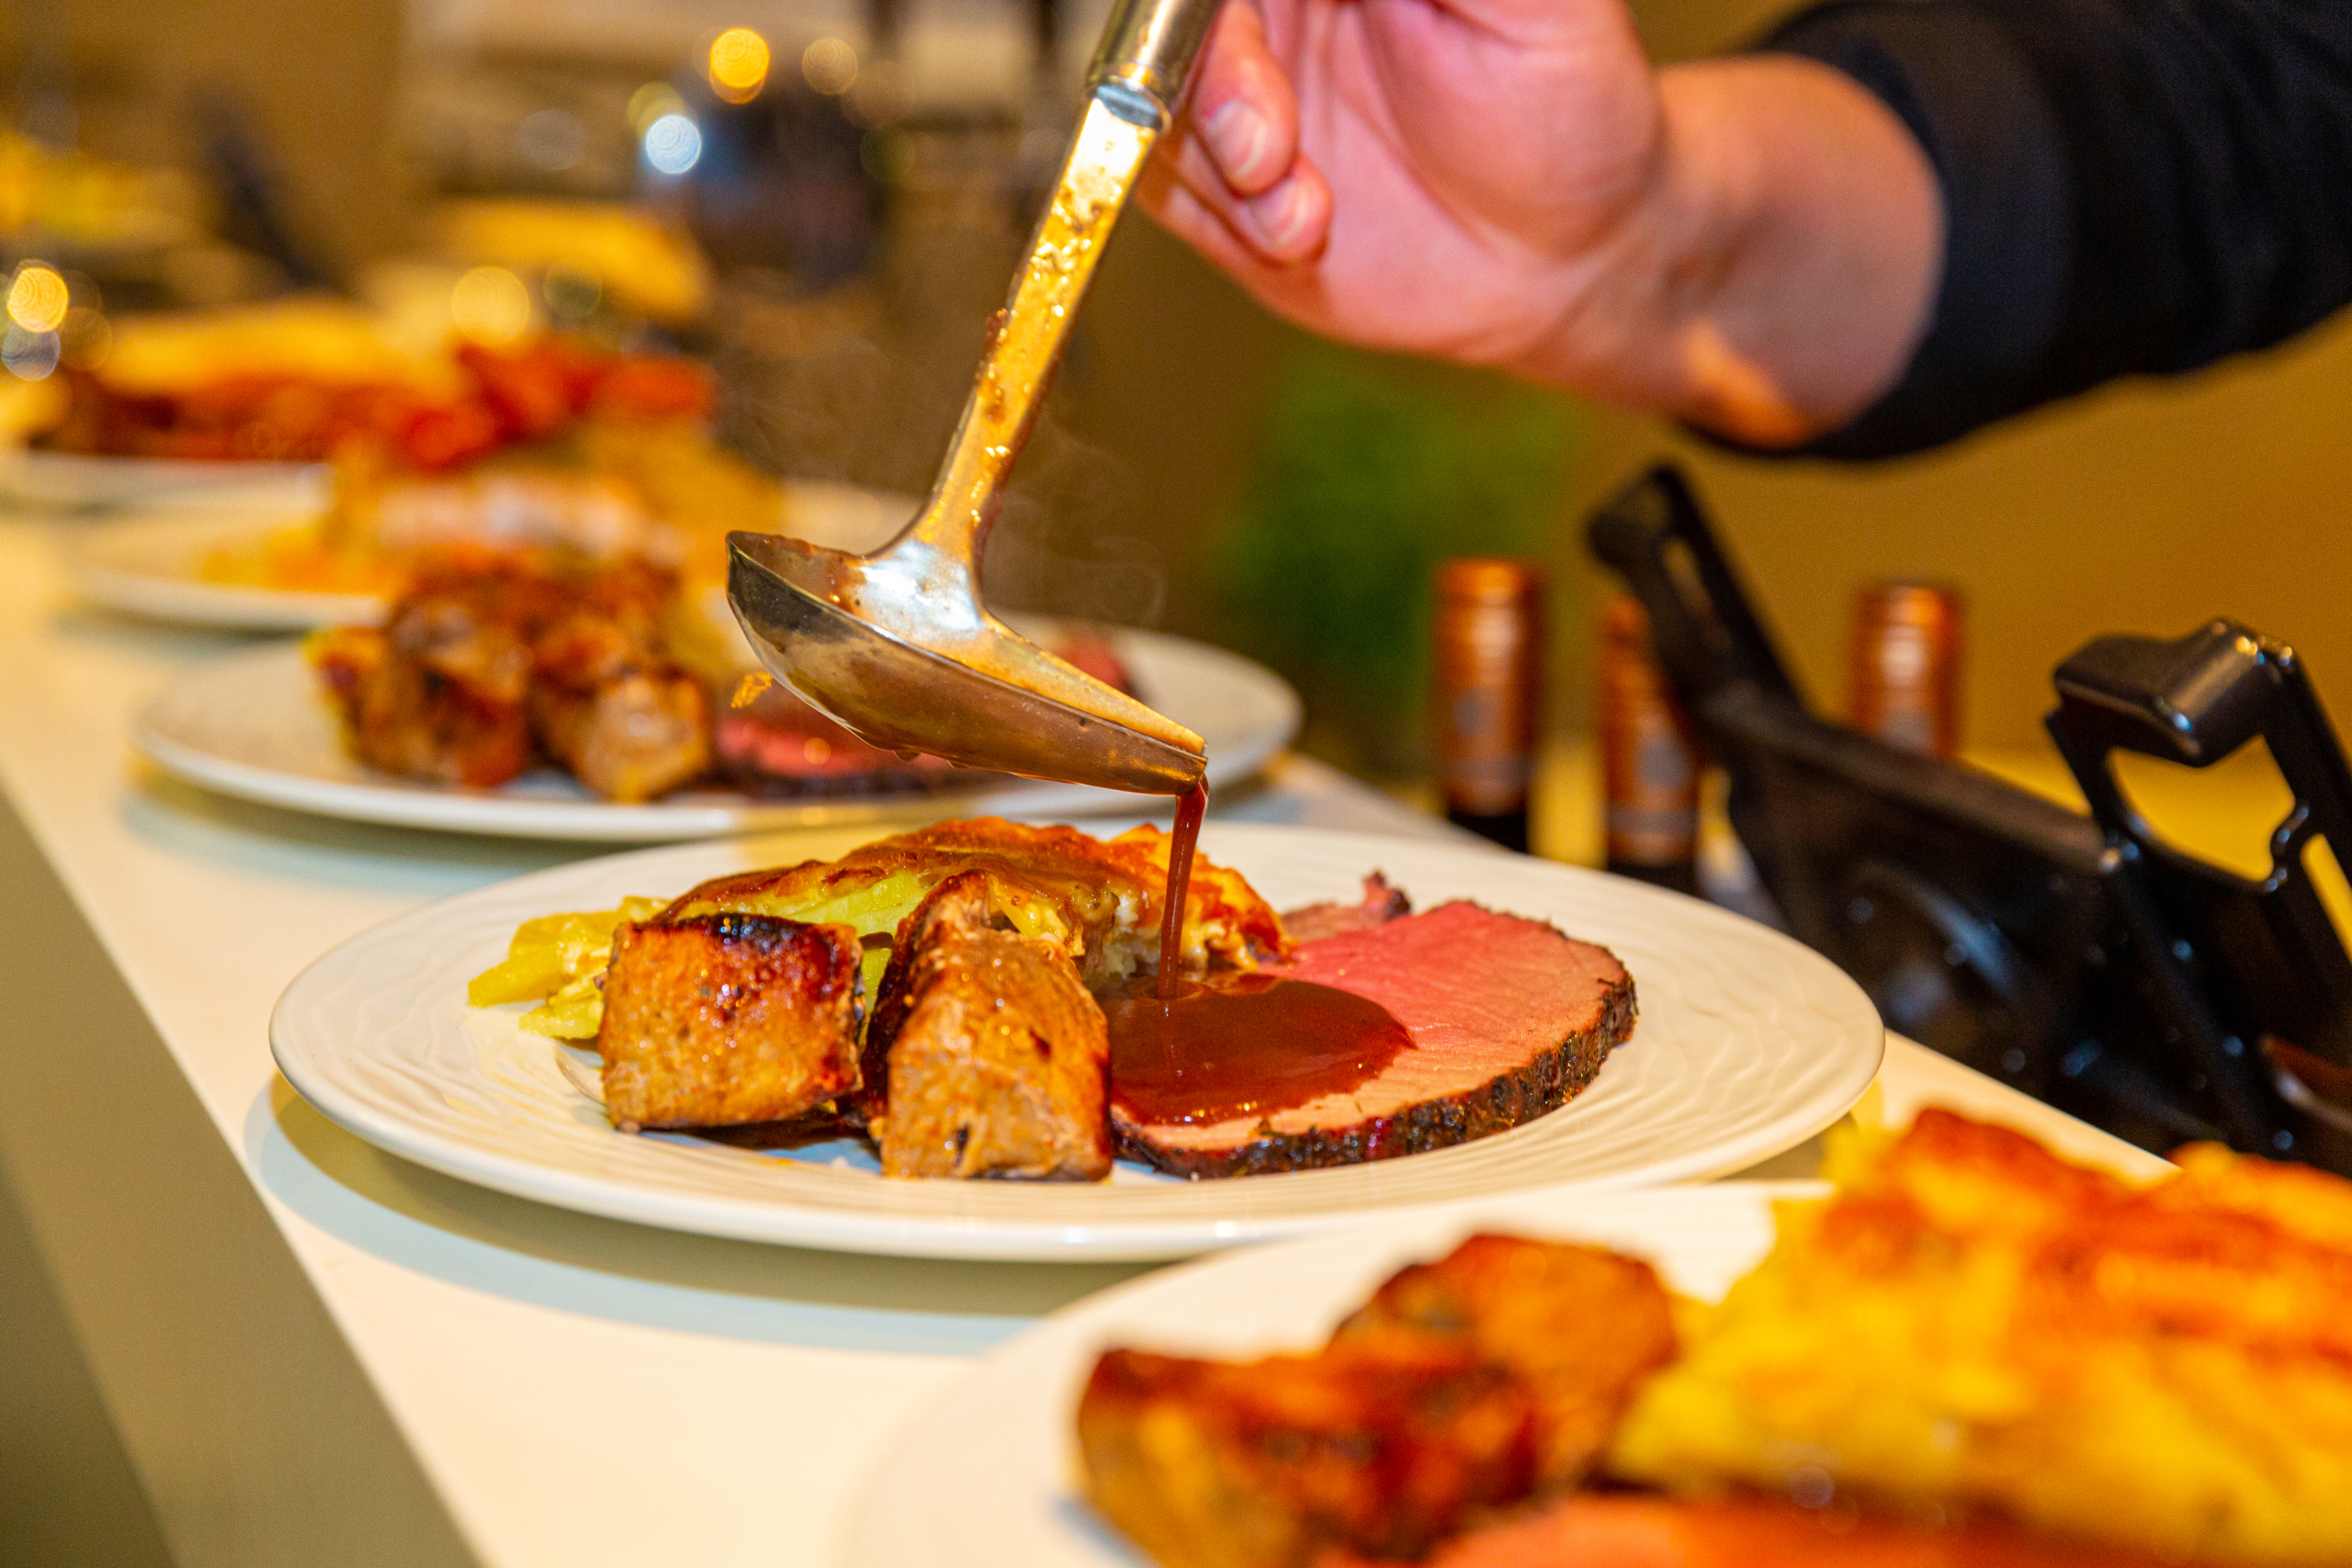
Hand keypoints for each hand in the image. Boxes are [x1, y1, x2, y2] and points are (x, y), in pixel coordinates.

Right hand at [1141, 0, 1944, 445]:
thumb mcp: (1537, 4)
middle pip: (1166, 23)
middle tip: (1266, 152)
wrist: (1563, 257)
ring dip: (1215, 169)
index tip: (1226, 35)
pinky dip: (1220, 219)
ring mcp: (1235, 94)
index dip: (1209, 9)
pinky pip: (1154, 186)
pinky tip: (1299, 236)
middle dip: (1207, 86)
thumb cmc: (1568, 111)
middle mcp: (1272, 11)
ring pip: (1149, 103)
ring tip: (1309, 217)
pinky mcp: (1219, 184)